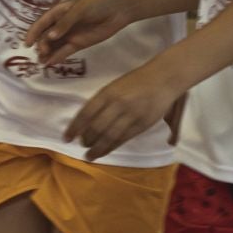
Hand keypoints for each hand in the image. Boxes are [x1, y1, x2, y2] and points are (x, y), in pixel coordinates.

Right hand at [27, 0, 131, 61]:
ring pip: (54, 46)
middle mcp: (63, 24)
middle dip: (41, 45)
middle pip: (46, 36)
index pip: (42, 23)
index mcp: (60, 11)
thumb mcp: (80, 9)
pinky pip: (66, 51)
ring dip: (47, 53)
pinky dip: (58, 57)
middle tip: (41, 52)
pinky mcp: (80, 43)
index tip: (27, 43)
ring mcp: (71, 34)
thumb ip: (65, 23)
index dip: (33, 32)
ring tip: (42, 61)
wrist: (120, 9)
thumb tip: (50, 37)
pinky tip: (51, 62)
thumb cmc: (98, 3)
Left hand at [65, 65, 180, 161]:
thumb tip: (86, 122)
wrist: (165, 77)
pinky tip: (105, 151)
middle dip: (86, 140)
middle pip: (96, 127)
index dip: (74, 128)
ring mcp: (132, 114)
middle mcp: (118, 104)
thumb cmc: (137, 81)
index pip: (86, 113)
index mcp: (108, 92)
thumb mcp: (115, 86)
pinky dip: (112, 147)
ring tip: (90, 155)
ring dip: (97, 148)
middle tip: (83, 144)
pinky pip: (124, 139)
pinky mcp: (143, 123)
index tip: (66, 138)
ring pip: (109, 136)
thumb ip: (102, 102)